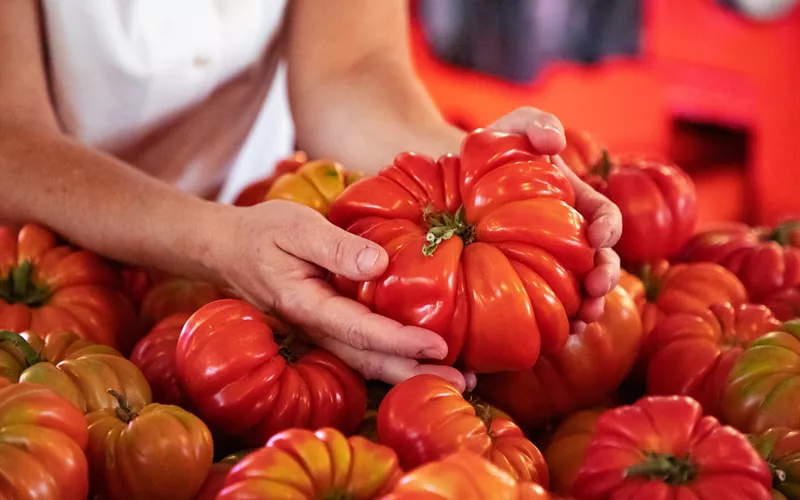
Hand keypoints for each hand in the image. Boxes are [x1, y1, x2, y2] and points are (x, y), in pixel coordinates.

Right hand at [210, 200, 471, 390]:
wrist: (226, 250)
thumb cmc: (261, 233)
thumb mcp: (295, 227)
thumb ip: (335, 247)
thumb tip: (379, 265)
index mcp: (307, 305)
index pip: (359, 330)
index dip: (399, 341)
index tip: (438, 346)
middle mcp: (314, 329)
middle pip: (369, 361)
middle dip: (415, 374)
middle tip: (463, 383)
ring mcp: (319, 334)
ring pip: (367, 364)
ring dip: (409, 374)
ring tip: (454, 380)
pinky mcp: (325, 329)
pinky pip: (361, 353)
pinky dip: (393, 362)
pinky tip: (419, 363)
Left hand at [489, 107, 622, 329]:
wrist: (448, 183)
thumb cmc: (488, 153)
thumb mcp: (510, 128)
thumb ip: (535, 124)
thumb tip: (554, 142)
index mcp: (574, 203)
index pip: (604, 217)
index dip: (608, 228)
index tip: (598, 238)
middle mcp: (568, 236)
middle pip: (599, 260)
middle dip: (604, 277)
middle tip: (595, 291)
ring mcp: (547, 262)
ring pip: (579, 290)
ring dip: (587, 307)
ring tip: (581, 322)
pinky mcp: (523, 283)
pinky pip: (545, 306)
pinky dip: (553, 321)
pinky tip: (553, 335)